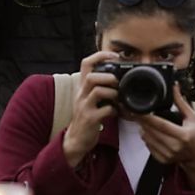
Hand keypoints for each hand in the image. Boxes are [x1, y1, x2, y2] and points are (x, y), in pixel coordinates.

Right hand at [62, 51, 119, 167]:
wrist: (76, 139)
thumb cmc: (87, 118)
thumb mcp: (90, 99)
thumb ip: (100, 88)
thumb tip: (118, 79)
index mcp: (82, 87)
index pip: (86, 63)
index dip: (100, 55)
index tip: (114, 56)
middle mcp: (81, 94)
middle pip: (91, 76)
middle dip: (109, 77)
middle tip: (119, 83)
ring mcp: (84, 106)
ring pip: (98, 91)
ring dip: (113, 93)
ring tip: (119, 99)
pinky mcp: (90, 119)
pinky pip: (106, 109)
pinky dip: (116, 110)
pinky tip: (117, 112)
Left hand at [136, 84, 194, 189]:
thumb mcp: (192, 117)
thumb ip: (181, 102)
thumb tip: (175, 87)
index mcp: (183, 135)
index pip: (160, 125)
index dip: (147, 117)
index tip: (137, 110)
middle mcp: (174, 147)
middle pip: (151, 131)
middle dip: (142, 121)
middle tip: (137, 113)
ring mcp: (168, 155)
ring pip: (147, 139)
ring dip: (143, 129)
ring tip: (144, 121)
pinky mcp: (163, 160)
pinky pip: (148, 146)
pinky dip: (147, 138)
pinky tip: (150, 132)